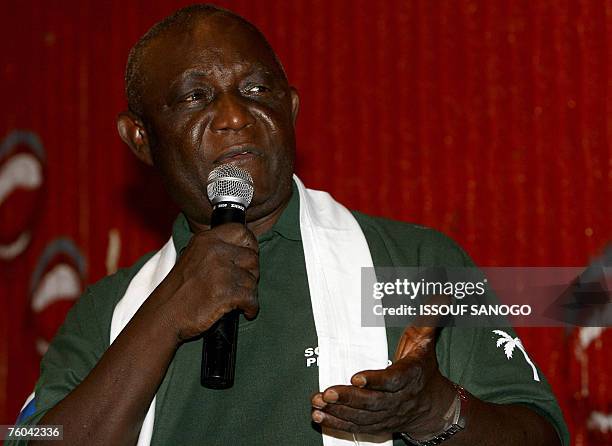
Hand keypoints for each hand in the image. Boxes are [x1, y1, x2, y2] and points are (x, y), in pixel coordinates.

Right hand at [154, 223, 259, 342]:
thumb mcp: (194, 257)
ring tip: (238, 300)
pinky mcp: (225, 293)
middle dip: (251, 273)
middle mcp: (214, 251)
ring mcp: (220, 272)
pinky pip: (252, 299)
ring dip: (249, 293)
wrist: (164, 315)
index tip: (250, 257)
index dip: (250, 245)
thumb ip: (217, 250)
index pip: (241, 231)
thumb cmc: (179, 290)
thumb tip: (246, 250)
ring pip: (253, 280)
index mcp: (206, 240)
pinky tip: (245, 311)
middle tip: (241, 284)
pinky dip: (251, 308)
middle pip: (252, 258)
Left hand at [311, 325, 455, 438]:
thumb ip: (428, 319)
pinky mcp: (378, 424)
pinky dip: (337, 423)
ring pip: (362, 416)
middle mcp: (399, 399)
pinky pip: (357, 427)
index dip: (375, 380)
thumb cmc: (423, 368)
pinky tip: (319, 416)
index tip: (356, 377)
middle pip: (373, 402)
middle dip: (349, 398)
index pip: (393, 380)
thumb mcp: (425, 342)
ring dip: (338, 411)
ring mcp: (388, 414)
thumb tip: (440, 295)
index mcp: (410, 376)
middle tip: (328, 392)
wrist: (434, 406)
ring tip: (318, 402)